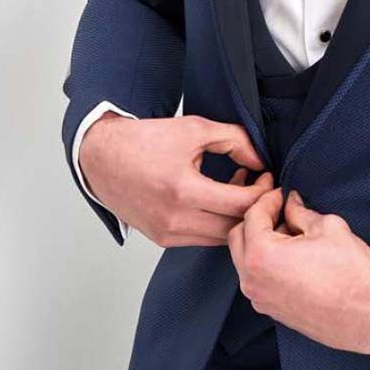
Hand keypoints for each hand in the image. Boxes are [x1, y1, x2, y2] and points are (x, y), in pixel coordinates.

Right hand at [79, 112, 272, 246]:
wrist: (102, 157)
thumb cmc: (144, 141)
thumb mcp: (195, 129)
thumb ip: (235, 140)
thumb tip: (260, 160)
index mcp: (183, 190)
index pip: (241, 204)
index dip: (263, 191)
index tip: (267, 176)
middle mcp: (174, 219)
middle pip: (235, 227)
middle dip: (254, 207)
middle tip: (259, 186)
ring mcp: (166, 233)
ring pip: (220, 238)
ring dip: (235, 218)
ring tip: (236, 190)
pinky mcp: (161, 239)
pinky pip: (202, 239)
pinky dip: (216, 224)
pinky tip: (216, 201)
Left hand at [227, 189, 369, 355]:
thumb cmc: (352, 275)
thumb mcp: (327, 227)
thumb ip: (300, 212)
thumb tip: (291, 205)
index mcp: (262, 256)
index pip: (252, 216)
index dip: (268, 199)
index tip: (282, 194)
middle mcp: (253, 281)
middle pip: (238, 237)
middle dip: (258, 219)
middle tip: (282, 209)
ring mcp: (260, 299)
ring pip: (245, 260)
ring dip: (261, 242)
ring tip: (292, 233)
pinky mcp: (271, 310)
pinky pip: (258, 279)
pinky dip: (267, 263)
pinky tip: (293, 256)